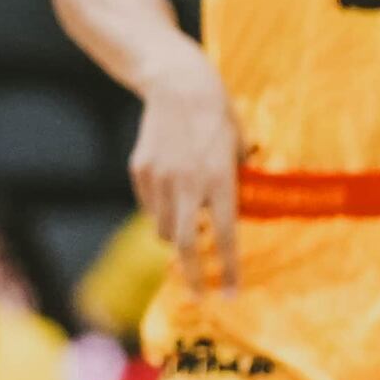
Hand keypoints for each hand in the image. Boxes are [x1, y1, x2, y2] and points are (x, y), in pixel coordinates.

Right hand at [130, 62, 245, 291]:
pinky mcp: (140, 170)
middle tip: (198, 296)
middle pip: (185, 243)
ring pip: (163, 227)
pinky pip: (149, 205)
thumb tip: (238, 205)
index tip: (229, 295)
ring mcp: (159, 178)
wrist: (176, 82)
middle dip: (192, 275)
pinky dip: (159, 211)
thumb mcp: (239, 145)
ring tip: (186, 230)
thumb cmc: (217, 112)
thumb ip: (238, 177)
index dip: (227, 270)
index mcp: (219, 180)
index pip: (225, 237)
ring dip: (175, 237)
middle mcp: (187, 185)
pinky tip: (170, 195)